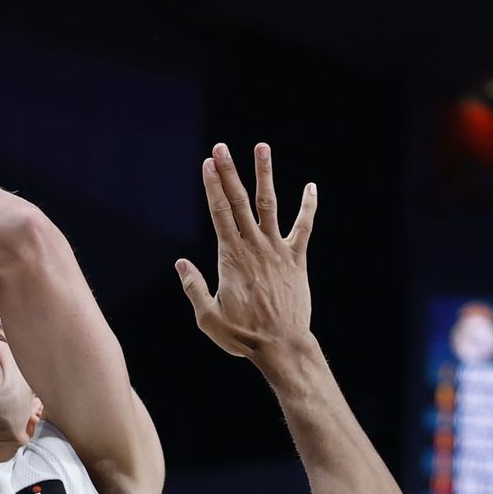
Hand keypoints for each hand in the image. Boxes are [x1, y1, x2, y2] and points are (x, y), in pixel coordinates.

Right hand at [176, 143, 316, 359]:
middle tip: (221, 148)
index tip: (207, 164)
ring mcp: (277, 250)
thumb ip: (194, 288)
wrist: (281, 346)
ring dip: (265, 175)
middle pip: (238, 201)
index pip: (218, 212)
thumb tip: (181, 263)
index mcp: (230, 257)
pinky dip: (308, 206)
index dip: (212, 186)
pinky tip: (311, 186)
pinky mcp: (297, 259)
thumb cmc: (242, 335)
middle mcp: (254, 247)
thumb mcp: (208, 318)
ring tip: (261, 147)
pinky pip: (304, 227)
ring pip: (269, 205)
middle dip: (229, 172)